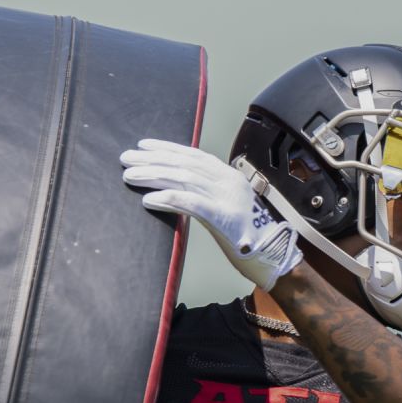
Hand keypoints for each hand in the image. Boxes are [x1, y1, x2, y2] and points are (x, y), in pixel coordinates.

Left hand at [121, 139, 302, 290]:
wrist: (275, 258)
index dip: (167, 148)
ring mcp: (228, 198)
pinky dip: (169, 199)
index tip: (144, 145)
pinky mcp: (225, 218)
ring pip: (185, 178)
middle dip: (153, 159)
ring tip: (130, 175)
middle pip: (185, 164)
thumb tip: (177, 191)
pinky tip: (149, 200)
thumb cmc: (248, 238)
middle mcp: (229, 182)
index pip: (194, 155)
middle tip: (126, 158)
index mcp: (230, 177)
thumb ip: (206, 197)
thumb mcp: (226, 210)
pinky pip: (192, 203)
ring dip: (154, 176)